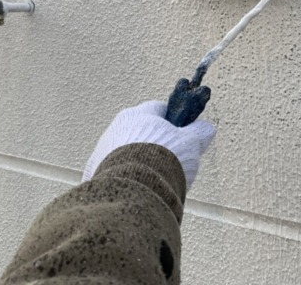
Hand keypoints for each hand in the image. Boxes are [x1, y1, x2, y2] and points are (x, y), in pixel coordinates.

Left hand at [83, 101, 215, 187]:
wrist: (134, 190)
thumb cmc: (163, 161)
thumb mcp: (191, 144)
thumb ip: (199, 132)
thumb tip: (206, 128)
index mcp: (140, 114)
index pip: (159, 110)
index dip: (174, 123)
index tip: (183, 137)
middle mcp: (117, 127)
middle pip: (141, 131)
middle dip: (155, 143)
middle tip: (171, 162)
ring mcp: (103, 149)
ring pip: (125, 150)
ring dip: (138, 160)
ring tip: (155, 179)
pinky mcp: (95, 171)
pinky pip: (114, 170)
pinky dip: (125, 177)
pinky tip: (138, 188)